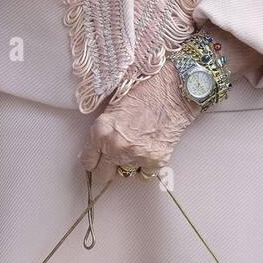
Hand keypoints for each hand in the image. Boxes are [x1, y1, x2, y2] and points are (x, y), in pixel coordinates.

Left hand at [79, 62, 200, 184]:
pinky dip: (147, 166)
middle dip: (107, 169)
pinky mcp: (156, 161)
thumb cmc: (146, 89)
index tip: (97, 161)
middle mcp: (115, 147)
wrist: (175, 87)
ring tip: (137, 147)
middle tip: (114, 161)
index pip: (88, 161)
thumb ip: (104, 129)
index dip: (93, 160)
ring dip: (129, 165)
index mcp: (101, 131)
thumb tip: (100, 147)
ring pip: (125, 175)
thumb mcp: (114, 105)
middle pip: (103, 175)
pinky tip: (150, 150)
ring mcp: (136, 156)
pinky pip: (145, 175)